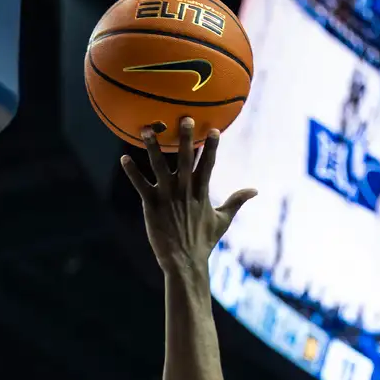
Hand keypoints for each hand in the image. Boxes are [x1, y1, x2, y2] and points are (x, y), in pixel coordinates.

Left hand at [121, 116, 256, 274]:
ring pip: (159, 167)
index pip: (208, 164)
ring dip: (152, 147)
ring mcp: (167, 197)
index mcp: (201, 191)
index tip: (214, 129)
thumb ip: (237, 201)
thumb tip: (255, 190)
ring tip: (145, 130)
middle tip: (184, 118)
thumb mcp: (223, 220)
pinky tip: (124, 158)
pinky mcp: (151, 206)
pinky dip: (132, 172)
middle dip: (184, 138)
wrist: (185, 262)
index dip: (211, 146)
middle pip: (184, 159)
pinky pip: (140, 185)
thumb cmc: (203, 241)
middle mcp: (184, 190)